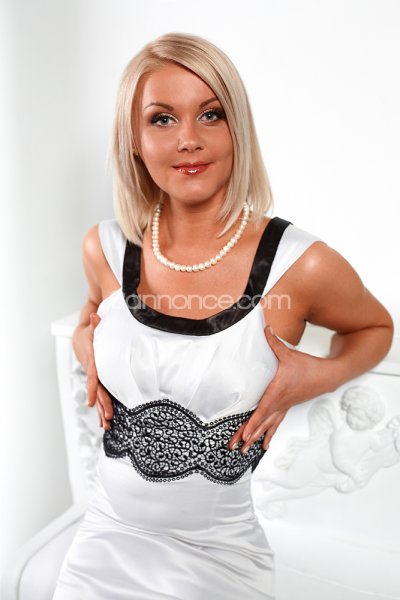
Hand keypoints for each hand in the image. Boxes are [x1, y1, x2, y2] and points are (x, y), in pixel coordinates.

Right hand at [85, 313, 113, 429]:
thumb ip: (95, 324)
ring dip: (102, 412)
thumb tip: (95, 315)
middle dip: (102, 407)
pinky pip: (102, 395)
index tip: (91, 403)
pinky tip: (105, 420)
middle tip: (107, 421)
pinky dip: (103, 408)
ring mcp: (95, 379)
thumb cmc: (89, 334)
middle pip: (98, 392)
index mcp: (93, 364)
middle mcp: (94, 374)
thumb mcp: (92, 328)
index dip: (93, 391)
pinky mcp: (99, 381)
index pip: (93, 379)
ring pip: (99, 397)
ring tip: (106, 426)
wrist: (81, 339)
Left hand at [228, 325, 326, 453]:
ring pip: (267, 426)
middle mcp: (280, 403)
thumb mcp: (288, 353)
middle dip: (246, 435)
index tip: (244, 434)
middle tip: (233, 448)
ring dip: (254, 438)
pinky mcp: (286, 407)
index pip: (262, 410)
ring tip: (242, 452)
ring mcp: (284, 407)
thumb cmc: (307, 366)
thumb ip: (274, 342)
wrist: (326, 376)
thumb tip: (265, 328)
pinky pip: (275, 424)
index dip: (253, 423)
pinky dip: (268, 434)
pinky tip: (263, 445)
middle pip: (261, 423)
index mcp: (278, 392)